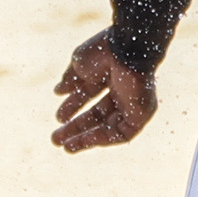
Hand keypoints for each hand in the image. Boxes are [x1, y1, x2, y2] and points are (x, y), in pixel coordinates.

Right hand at [52, 31, 157, 151]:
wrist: (125, 51)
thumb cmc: (104, 51)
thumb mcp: (80, 64)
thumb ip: (71, 79)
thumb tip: (58, 92)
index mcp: (110, 73)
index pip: (90, 95)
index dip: (73, 107)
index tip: (58, 119)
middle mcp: (123, 89)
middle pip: (98, 114)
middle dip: (77, 126)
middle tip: (56, 138)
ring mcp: (133, 102)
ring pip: (108, 126)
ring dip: (86, 137)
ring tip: (65, 145)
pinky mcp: (141, 115)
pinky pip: (122, 133)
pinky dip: (102, 138)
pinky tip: (84, 140)